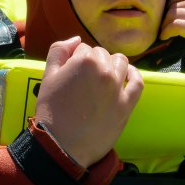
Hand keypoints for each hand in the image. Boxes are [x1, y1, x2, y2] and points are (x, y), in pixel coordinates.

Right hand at [32, 37, 142, 168]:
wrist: (62, 145)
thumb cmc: (51, 111)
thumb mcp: (47, 76)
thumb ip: (59, 50)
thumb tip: (76, 39)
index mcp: (85, 60)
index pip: (83, 48)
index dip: (74, 60)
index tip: (70, 74)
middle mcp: (105, 70)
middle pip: (101, 55)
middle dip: (92, 62)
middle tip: (82, 81)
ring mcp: (118, 88)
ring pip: (120, 63)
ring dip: (111, 65)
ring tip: (101, 77)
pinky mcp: (127, 104)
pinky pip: (138, 82)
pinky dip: (134, 75)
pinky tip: (128, 74)